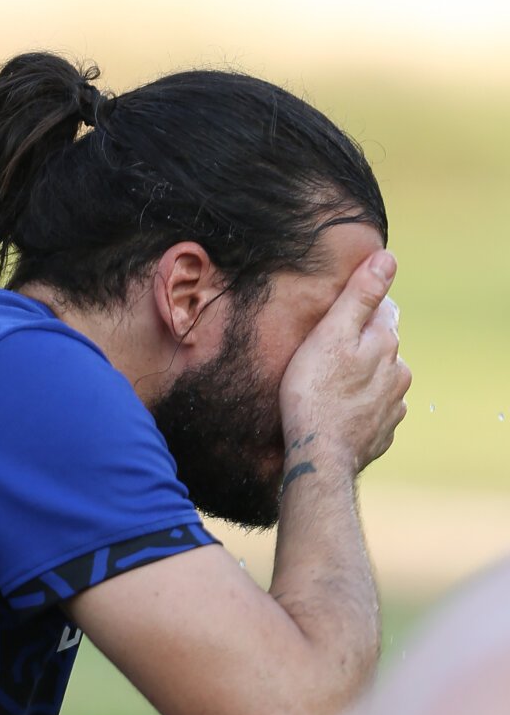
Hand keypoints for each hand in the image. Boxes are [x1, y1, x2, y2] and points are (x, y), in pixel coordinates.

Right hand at [279, 249, 411, 473]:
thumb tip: (387, 258)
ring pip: (380, 379)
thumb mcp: (331, 333)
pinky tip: (338, 411)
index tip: (335, 320)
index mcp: (386, 343)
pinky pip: (374, 410)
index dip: (358, 310)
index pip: (383, 309)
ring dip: (362, 377)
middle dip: (361, 345)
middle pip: (382, 345)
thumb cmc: (315, 393)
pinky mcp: (382, 432)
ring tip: (330, 385)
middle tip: (326, 354)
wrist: (319, 456)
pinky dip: (360, 407)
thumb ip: (361, 295)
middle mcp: (398, 373)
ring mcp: (393, 406)